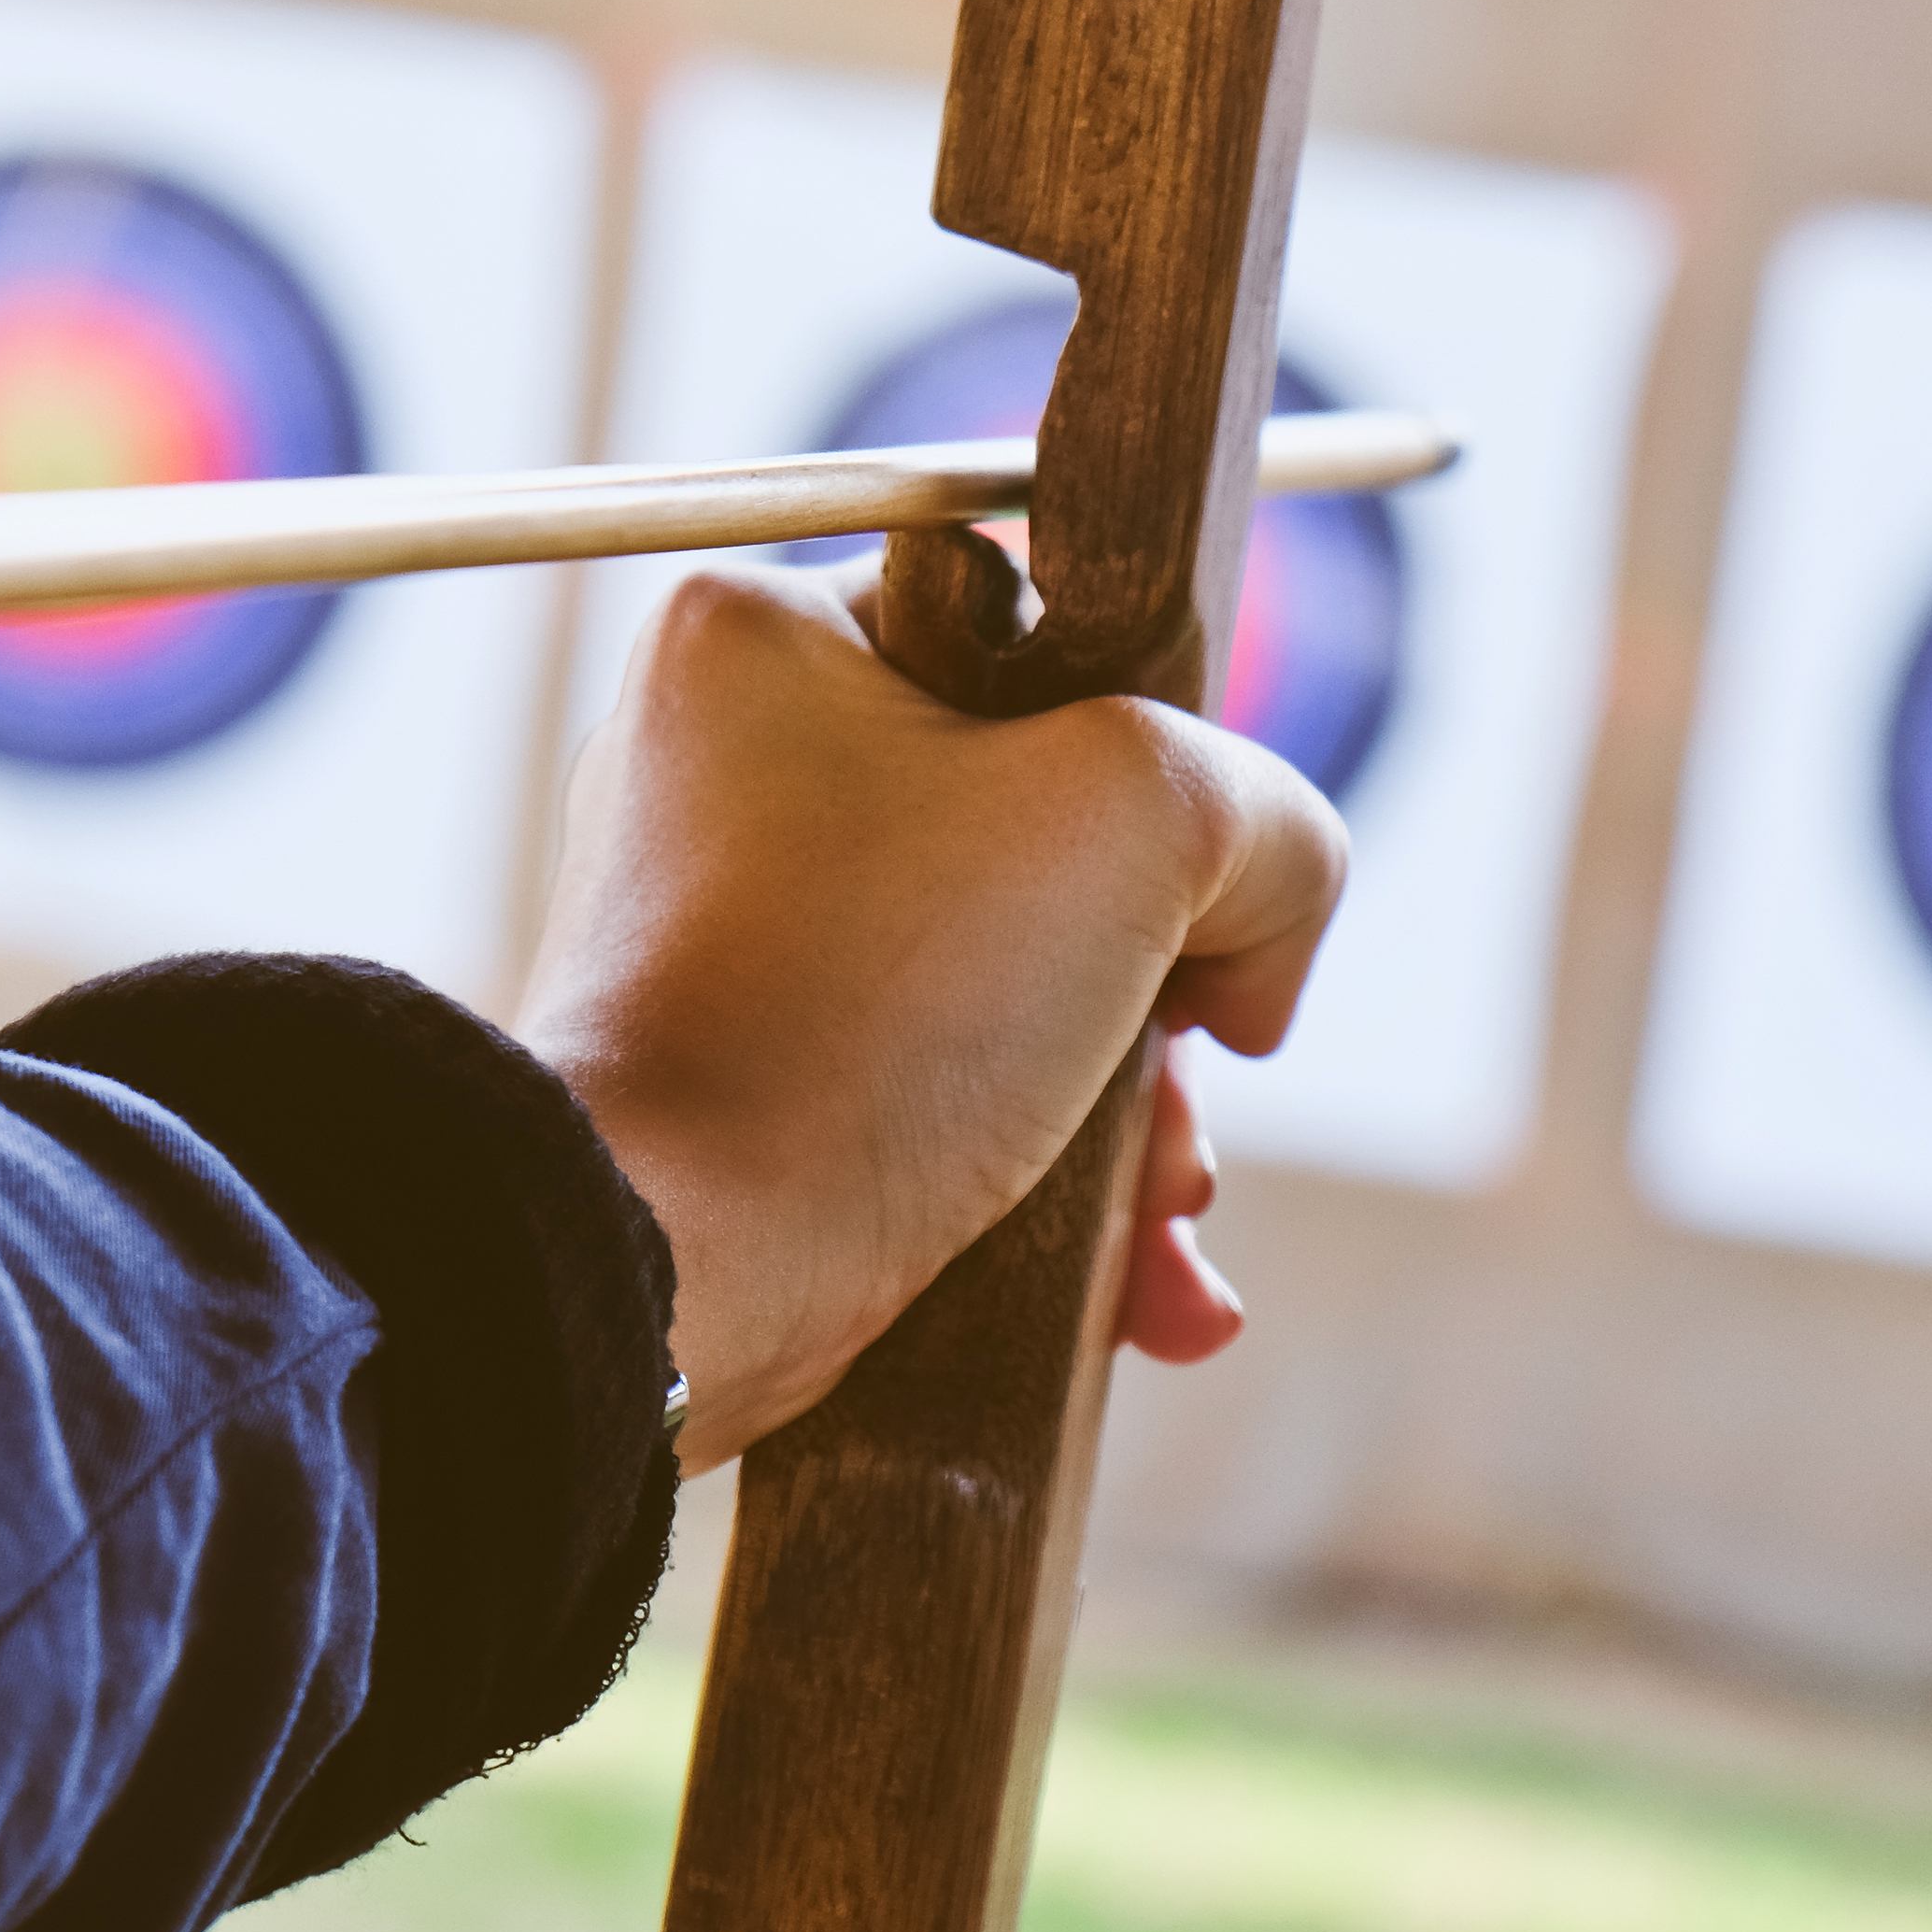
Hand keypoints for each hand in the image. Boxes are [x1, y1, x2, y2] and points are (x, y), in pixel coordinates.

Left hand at [520, 558, 1344, 1473]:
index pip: (1038, 630)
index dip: (1158, 758)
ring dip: (1126, 1122)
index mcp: (765, 639)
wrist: (668, 1266)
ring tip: (1166, 1233)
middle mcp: (715, 773)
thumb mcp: (1139, 821)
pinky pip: (924, 1100)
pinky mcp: (728, 1086)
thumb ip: (1263, 813)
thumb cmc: (865, 1010)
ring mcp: (714, 941)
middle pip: (1039, 846)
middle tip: (1195, 1090)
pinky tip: (1135, 1301)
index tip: (1193, 889)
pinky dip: (1039, 1192)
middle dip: (1162, 1001)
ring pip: (1002, 999)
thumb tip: (1258, 929)